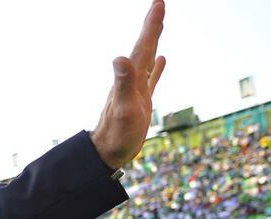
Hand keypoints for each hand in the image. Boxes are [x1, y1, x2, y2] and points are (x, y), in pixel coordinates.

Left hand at [91, 0, 166, 169]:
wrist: (107, 153)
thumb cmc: (117, 135)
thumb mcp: (124, 110)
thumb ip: (124, 84)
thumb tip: (120, 58)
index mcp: (131, 79)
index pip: (143, 46)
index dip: (151, 24)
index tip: (159, 2)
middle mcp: (132, 80)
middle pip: (145, 47)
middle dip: (152, 25)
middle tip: (159, 4)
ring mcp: (136, 90)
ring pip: (148, 59)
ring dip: (154, 41)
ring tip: (159, 25)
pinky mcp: (141, 101)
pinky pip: (152, 78)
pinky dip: (158, 67)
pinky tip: (162, 59)